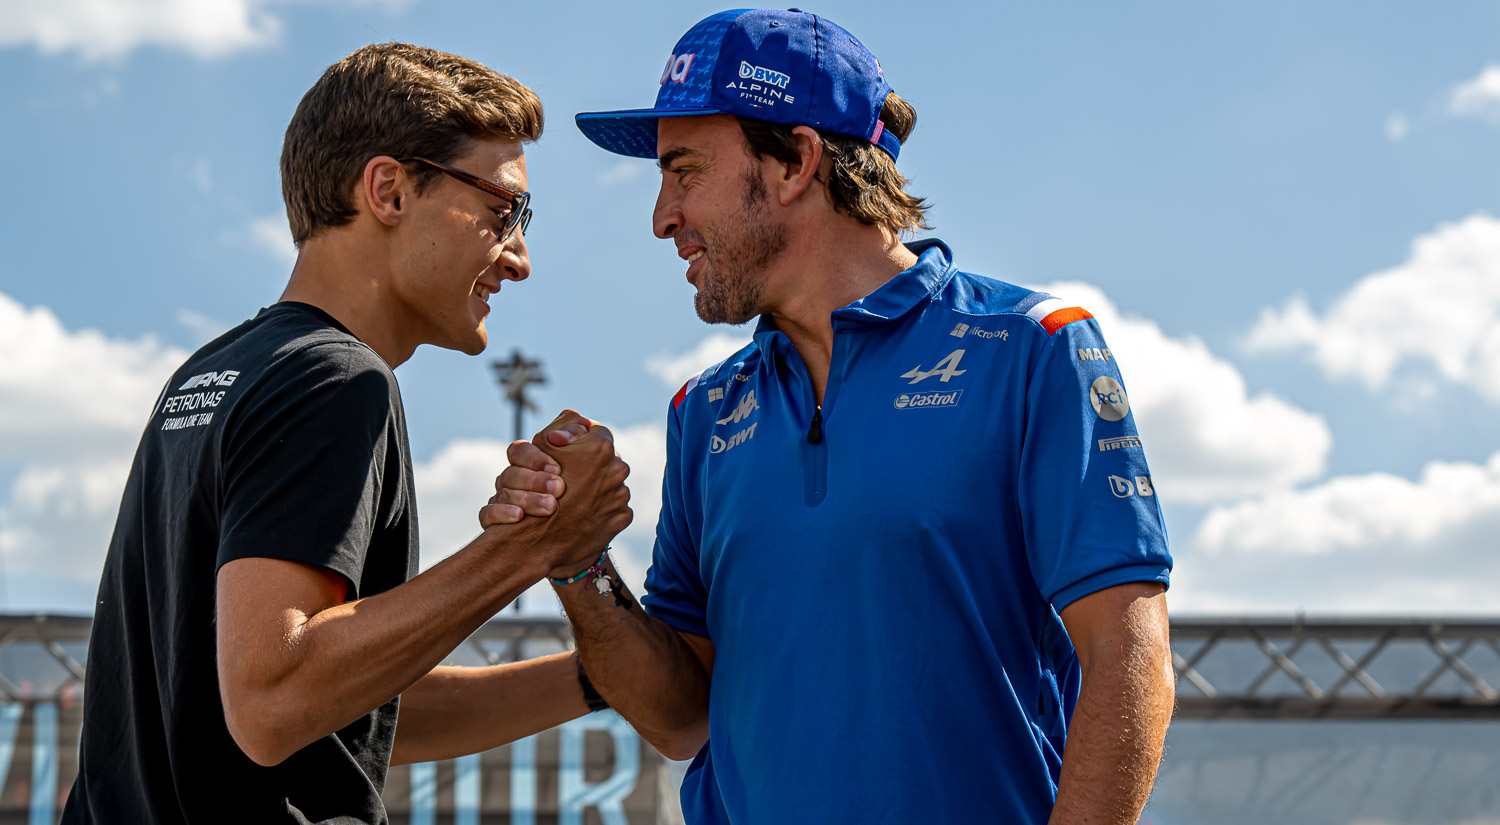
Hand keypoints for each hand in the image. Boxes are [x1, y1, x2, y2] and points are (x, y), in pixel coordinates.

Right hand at [476, 419, 591, 527]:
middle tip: (559, 488)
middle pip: (511, 473)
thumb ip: (576, 438)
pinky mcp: (494, 524)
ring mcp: (501, 501)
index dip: (535, 458)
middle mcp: (512, 481)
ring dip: (526, 498)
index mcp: (528, 464)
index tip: (558, 469)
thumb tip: (558, 436)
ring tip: (551, 507)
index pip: (519, 451)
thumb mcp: (585, 465)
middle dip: (534, 480)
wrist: (577, 535)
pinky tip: (519, 516)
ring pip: (502, 493)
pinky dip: (502, 513)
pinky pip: (486, 514)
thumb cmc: (582, 495)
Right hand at [488, 410, 632, 577]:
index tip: (567, 452)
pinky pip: (613, 506)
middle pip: (605, 458)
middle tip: (568, 477)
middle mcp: (618, 468)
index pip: (596, 431)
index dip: (579, 441)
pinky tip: (581, 514)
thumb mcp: (540, 446)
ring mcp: (622, 494)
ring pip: (609, 482)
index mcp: (600, 447)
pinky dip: (599, 508)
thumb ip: (564, 427)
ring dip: (594, 487)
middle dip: (588, 465)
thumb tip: (583, 425)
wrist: (539, 544)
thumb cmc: (534, 490)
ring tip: (572, 498)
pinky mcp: (622, 517)